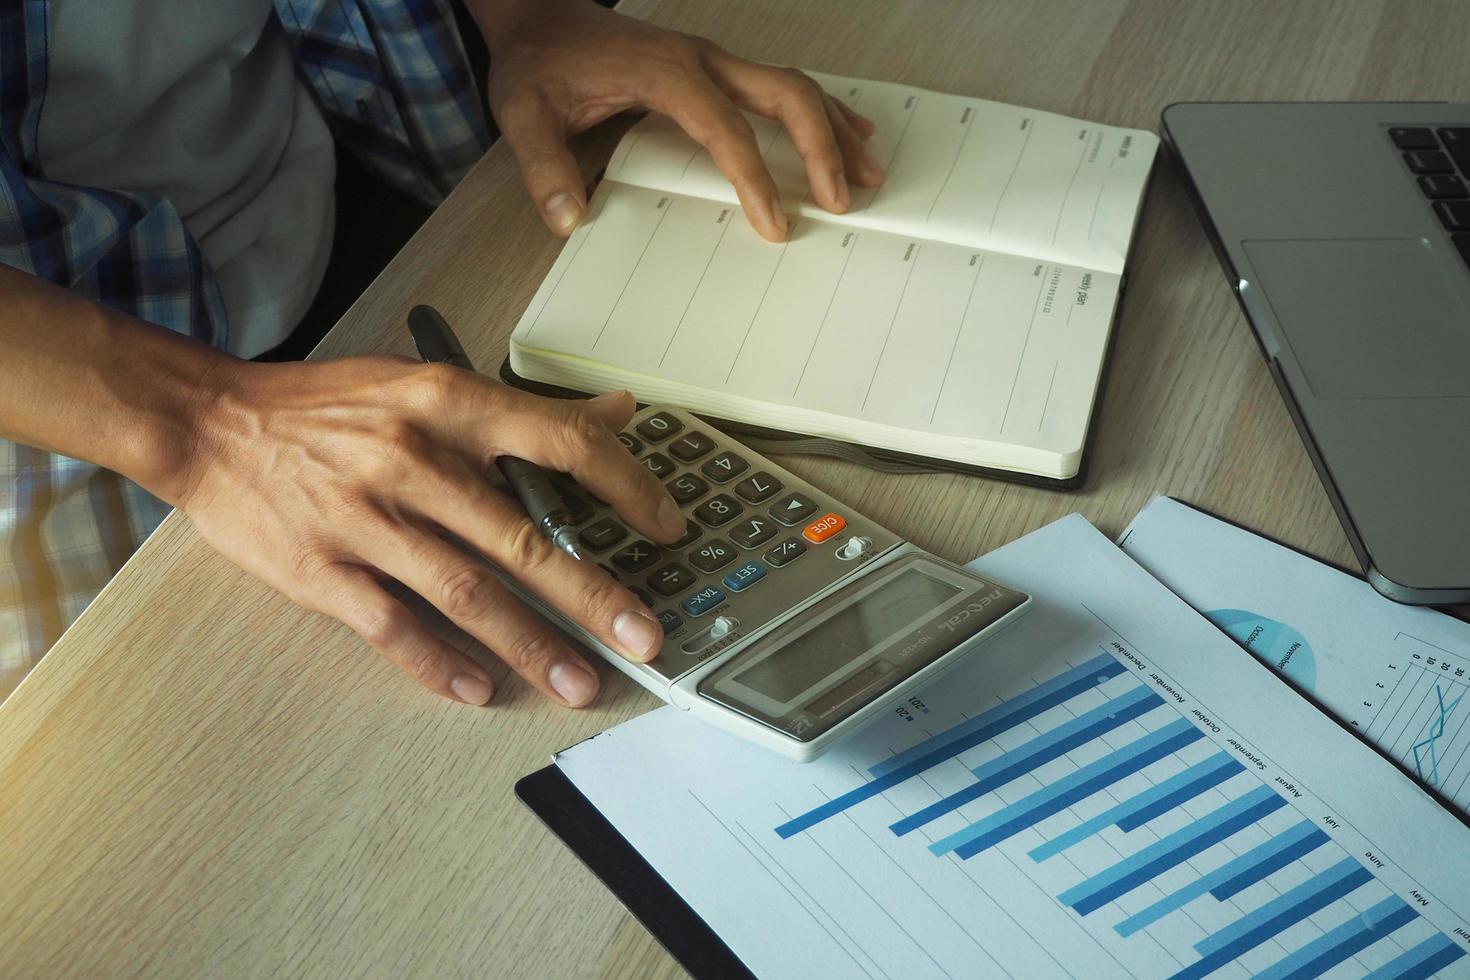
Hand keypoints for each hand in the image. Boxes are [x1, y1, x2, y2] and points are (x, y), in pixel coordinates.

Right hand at [172, 359, 684, 707]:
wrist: (209, 421)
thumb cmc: (325, 406)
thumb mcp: (426, 383)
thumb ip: (520, 408)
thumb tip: (616, 412)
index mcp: (446, 405)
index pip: (561, 441)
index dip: (625, 486)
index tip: (666, 527)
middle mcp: (413, 460)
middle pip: (521, 537)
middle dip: (592, 595)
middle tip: (645, 637)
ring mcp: (364, 518)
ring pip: (464, 592)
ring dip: (529, 645)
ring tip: (579, 683)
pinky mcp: (318, 569)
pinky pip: (390, 625)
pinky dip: (438, 663)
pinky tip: (480, 691)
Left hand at [476, 0, 885, 240]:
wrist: (541, 18)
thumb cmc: (540, 64)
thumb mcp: (523, 114)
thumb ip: (543, 166)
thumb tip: (567, 217)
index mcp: (663, 73)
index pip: (724, 129)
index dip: (756, 177)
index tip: (776, 223)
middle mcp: (700, 60)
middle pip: (783, 94)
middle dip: (820, 147)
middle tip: (841, 201)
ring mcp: (713, 59)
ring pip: (792, 86)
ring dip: (834, 129)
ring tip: (867, 174)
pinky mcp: (716, 66)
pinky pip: (781, 84)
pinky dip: (820, 111)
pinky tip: (848, 134)